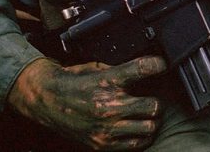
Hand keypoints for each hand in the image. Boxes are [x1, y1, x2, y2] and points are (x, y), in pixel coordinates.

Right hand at [7, 56, 165, 150]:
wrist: (47, 100)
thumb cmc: (73, 82)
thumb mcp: (97, 68)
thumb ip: (121, 71)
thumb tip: (146, 70)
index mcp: (108, 81)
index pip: (143, 69)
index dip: (158, 65)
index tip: (161, 66)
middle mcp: (109, 105)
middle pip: (154, 106)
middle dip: (156, 102)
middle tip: (153, 100)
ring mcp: (106, 127)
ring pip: (149, 127)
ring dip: (150, 120)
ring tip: (146, 116)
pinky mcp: (102, 143)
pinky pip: (135, 143)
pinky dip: (140, 136)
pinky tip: (136, 128)